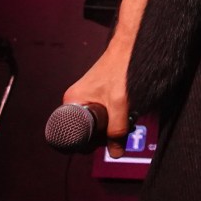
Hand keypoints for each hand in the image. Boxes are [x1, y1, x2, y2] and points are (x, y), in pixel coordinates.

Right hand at [62, 43, 134, 157]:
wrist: (129, 46)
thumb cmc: (120, 68)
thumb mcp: (119, 104)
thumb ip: (117, 130)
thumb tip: (116, 153)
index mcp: (72, 102)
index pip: (72, 136)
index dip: (88, 144)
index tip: (102, 144)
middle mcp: (76, 100)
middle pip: (86, 131)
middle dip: (102, 135)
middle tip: (118, 133)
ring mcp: (87, 97)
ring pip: (97, 122)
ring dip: (110, 126)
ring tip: (124, 121)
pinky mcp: (98, 94)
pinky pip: (103, 113)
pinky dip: (114, 117)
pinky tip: (125, 113)